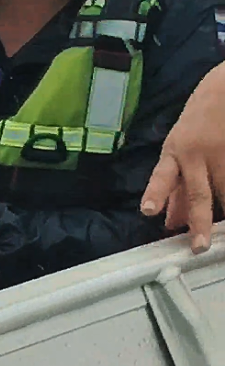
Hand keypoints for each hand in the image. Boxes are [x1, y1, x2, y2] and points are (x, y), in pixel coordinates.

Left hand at [142, 64, 224, 252]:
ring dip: (224, 213)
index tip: (149, 212)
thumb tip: (170, 221)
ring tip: (222, 234)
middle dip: (198, 223)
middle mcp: (197, 153)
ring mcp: (224, 154)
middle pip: (199, 192)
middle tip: (198, 246)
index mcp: (176, 151)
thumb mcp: (180, 147)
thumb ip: (177, 186)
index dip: (156, 194)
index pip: (163, 176)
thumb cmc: (200, 119)